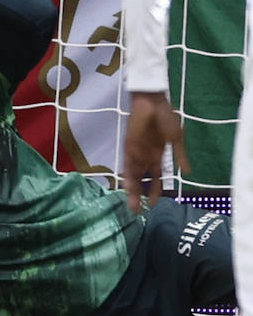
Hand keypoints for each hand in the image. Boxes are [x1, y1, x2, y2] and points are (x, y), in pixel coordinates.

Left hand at [123, 91, 189, 212]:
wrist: (152, 104)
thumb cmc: (166, 118)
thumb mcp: (176, 139)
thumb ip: (180, 156)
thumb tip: (188, 171)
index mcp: (157, 156)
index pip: (155, 178)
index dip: (154, 191)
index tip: (155, 204)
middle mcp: (144, 157)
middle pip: (141, 181)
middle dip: (139, 196)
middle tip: (139, 211)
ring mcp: (136, 153)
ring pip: (133, 176)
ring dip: (132, 190)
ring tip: (132, 205)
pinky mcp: (128, 148)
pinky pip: (127, 165)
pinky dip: (127, 176)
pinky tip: (127, 188)